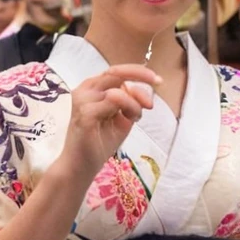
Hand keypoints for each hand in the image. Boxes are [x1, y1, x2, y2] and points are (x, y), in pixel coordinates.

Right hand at [61, 65, 160, 179]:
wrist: (80, 167)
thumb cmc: (99, 143)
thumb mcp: (121, 120)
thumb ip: (130, 103)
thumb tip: (142, 90)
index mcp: (92, 89)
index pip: (116, 72)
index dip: (138, 72)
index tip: (158, 81)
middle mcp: (85, 90)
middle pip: (115, 72)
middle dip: (141, 75)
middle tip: (158, 83)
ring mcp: (82, 100)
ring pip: (117, 88)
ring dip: (134, 101)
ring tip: (135, 118)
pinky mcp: (84, 113)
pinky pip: (113, 100)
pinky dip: (128, 107)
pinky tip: (129, 120)